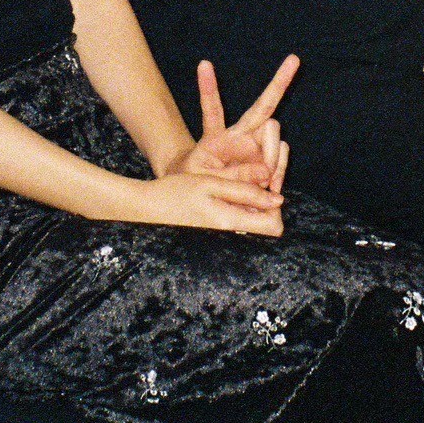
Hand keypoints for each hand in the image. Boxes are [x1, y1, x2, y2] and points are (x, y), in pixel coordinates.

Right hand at [132, 168, 286, 234]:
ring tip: (237, 189)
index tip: (265, 186)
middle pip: (265, 229)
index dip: (275, 206)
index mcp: (230, 224)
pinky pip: (239, 226)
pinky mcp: (216, 236)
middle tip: (253, 184)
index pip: (273, 226)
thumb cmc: (175, 192)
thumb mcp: (211, 183)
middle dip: (266, 207)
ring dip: (253, 207)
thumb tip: (277, 200)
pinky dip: (240, 211)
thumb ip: (244, 191)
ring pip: (253, 227)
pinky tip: (227, 197)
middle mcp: (230, 237)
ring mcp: (223, 239)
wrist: (146, 208)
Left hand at [169, 55, 296, 193]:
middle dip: (277, 96)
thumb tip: (266, 173)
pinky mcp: (265, 165)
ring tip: (263, 184)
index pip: (212, 107)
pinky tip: (274, 186)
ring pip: (277, 139)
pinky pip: (281, 160)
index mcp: (216, 136)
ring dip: (274, 160)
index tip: (203, 63)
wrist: (210, 202)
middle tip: (288, 85)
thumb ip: (233, 175)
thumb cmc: (202, 185)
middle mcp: (240, 136)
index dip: (208, 86)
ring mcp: (255, 148)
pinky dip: (280, 173)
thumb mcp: (207, 181)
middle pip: (264, 109)